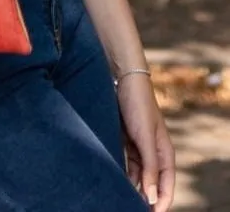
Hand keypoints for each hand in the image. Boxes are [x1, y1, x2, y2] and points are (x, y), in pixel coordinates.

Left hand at [117, 74, 174, 210]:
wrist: (122, 80)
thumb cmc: (138, 106)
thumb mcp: (144, 138)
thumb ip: (149, 167)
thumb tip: (150, 196)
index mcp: (164, 153)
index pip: (166, 186)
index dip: (160, 202)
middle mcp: (153, 152)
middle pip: (151, 182)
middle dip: (143, 196)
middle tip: (128, 207)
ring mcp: (138, 147)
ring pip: (136, 174)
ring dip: (130, 186)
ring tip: (118, 197)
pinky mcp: (125, 140)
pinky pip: (125, 163)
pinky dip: (121, 172)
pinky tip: (113, 180)